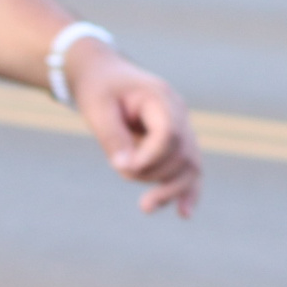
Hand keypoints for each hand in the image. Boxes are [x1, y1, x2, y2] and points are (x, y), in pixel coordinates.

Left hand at [65, 40, 202, 217]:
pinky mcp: (176, 142)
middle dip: (155, 174)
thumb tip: (126, 168)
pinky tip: (183, 213)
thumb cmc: (98, 89)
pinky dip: (188, 189)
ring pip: (190, 165)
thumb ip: (112, 137)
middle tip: (122, 174)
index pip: (170, 135)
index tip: (124, 167)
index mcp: (161, 97)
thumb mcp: (96, 108)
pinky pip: (189, 167)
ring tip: (146, 207)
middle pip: (182, 154)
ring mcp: (181, 127)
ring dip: (171, 188)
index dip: (151, 157)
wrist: (102, 74)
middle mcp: (178, 112)